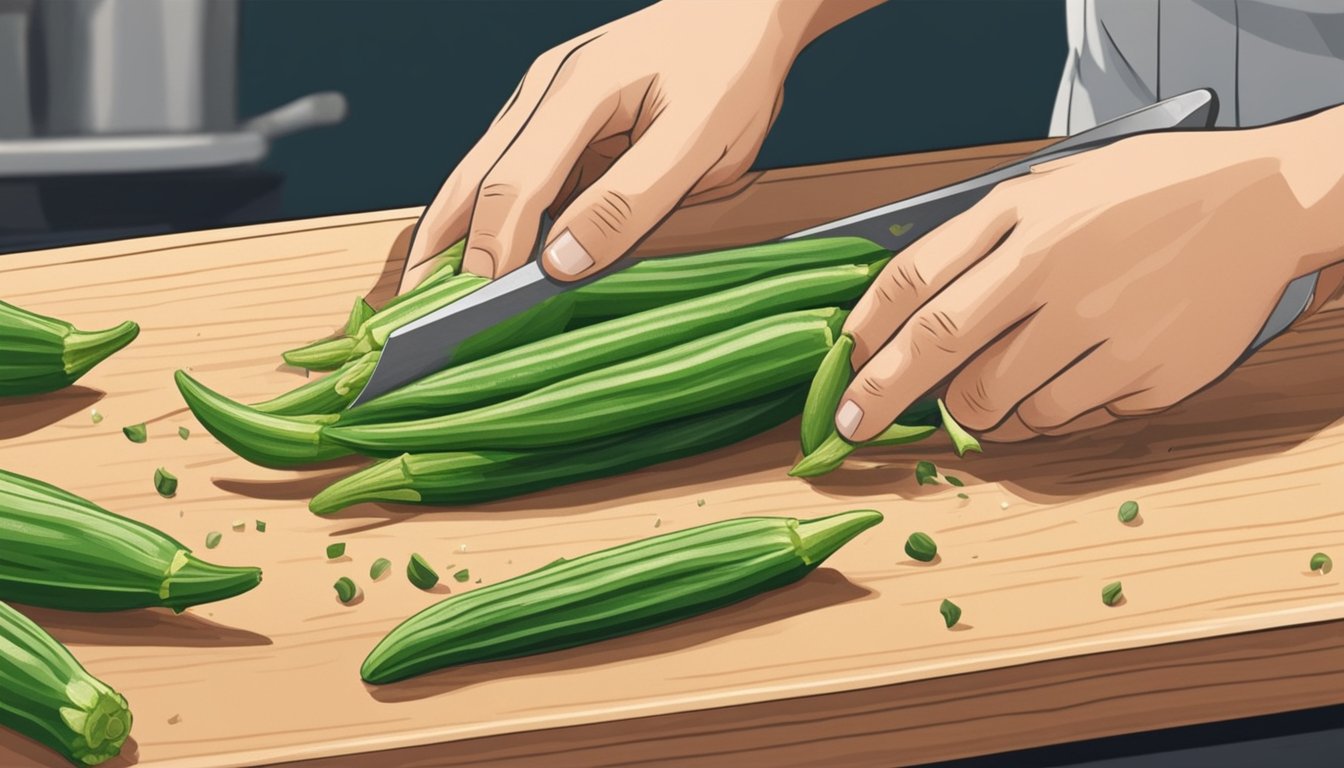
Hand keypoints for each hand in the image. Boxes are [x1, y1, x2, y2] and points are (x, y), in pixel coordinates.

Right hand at [400, 0, 881, 291]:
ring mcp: (541, 104)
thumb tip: (562, 263)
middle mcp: (541, 93)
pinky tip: (479, 264)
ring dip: (452, 240)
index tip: (474, 315)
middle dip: (441, 254)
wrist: (740, 13)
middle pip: (469, 182)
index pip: (510, 186)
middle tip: (417, 324)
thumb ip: (632, 202)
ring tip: (427, 304)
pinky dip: (484, 224)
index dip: (490, 255)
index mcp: (577, 91)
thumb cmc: (730, 72)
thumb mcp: (701, 143)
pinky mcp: (552, 121)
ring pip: (476, 179)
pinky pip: (506, 178)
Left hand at [836, 109, 1343, 442]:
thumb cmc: (1148, 192)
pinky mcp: (1147, 375)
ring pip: (998, 401)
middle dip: (883, 396)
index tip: (844, 365)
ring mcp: (1103, 328)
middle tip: (855, 423)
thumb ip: (981, 234)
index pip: (916, 280)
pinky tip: (1054, 390)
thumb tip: (905, 299)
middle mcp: (1056, 271)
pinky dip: (1041, 419)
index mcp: (1025, 218)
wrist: (1265, 202)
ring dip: (974, 412)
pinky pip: (1063, 419)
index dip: (867, 330)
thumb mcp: (1054, 185)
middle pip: (939, 349)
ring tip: (985, 397)